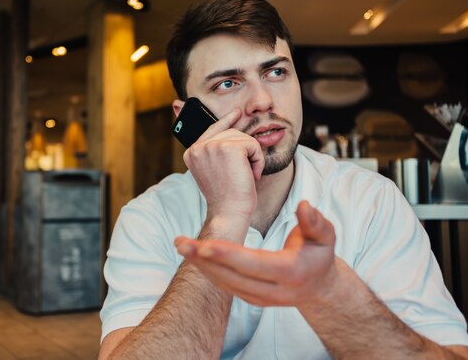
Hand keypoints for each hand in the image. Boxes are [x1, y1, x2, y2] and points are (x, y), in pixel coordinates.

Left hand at [175, 201, 338, 306]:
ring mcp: (261, 299)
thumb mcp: (325, 236)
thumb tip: (304, 206)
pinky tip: (193, 255)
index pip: (255, 265)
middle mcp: (274, 292)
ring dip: (200, 266)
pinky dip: (207, 271)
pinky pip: (225, 286)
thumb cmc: (318, 254)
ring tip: (180, 245)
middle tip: (181, 243)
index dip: (228, 255)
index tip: (205, 245)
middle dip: (204, 260)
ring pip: (225, 284)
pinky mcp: (251, 299)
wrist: (319, 285)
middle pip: (233, 277)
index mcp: (291, 274)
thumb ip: (315, 222)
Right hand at [184, 108, 264, 222]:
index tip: (237, 113)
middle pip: (230, 132)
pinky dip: (258, 160)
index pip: (211, 130)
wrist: (229, 212)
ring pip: (243, 137)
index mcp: (192, 153)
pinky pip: (252, 144)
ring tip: (247, 175)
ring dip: (252, 156)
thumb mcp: (215, 170)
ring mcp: (212, 146)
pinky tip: (252, 175)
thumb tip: (233, 126)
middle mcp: (198, 147)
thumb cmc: (226, 197)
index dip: (226, 121)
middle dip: (244, 150)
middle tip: (245, 173)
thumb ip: (216, 151)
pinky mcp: (228, 147)